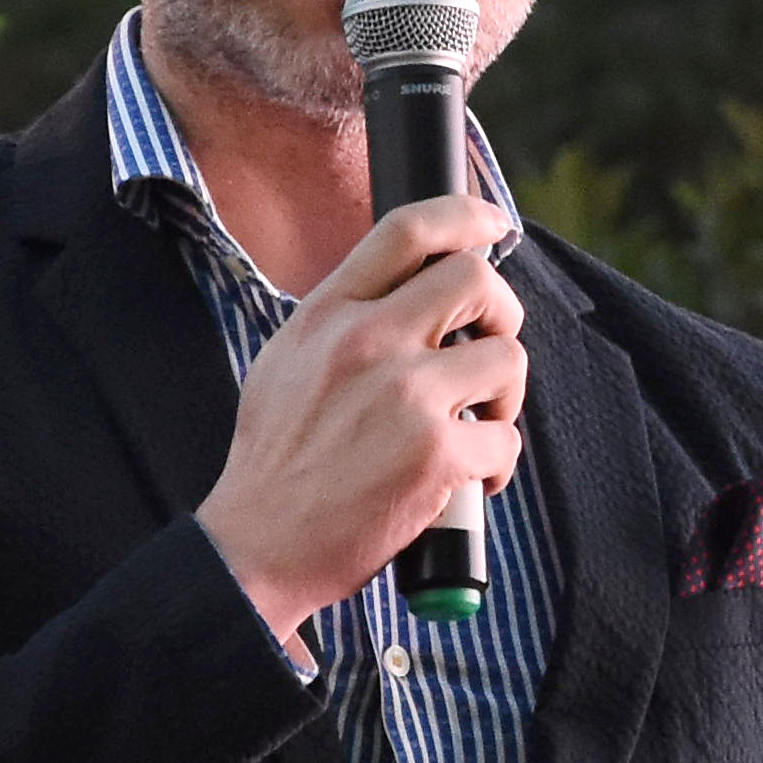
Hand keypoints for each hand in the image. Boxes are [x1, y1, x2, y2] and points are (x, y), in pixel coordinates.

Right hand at [197, 195, 530, 642]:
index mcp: (327, 314)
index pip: (407, 230)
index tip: (494, 224)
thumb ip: (343, 321)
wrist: (257, 546)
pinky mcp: (435, 453)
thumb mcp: (287, 363)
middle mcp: (366, 341)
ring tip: (477, 428)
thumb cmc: (275, 464)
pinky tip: (467, 485)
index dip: (465, 216)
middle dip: (502, 312)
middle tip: (491, 348)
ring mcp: (405, 395)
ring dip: (505, 398)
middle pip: (475, 280)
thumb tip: (409, 294)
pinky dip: (497, 466)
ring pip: (505, 359)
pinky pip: (504, 440)